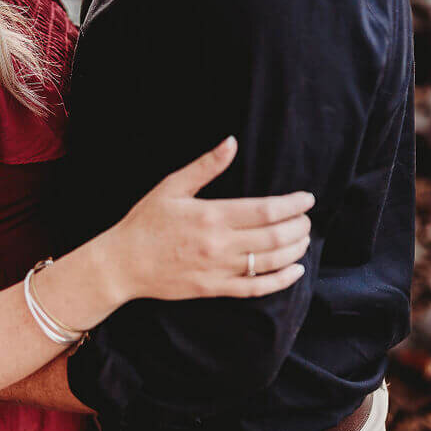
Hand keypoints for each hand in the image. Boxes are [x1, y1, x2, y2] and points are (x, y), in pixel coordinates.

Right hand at [106, 137, 313, 303]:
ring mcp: (219, 270)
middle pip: (274, 236)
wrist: (123, 264)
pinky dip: (281, 280)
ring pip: (271, 262)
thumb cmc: (145, 221)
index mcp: (211, 215)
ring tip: (303, 239)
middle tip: (307, 219)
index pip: (265, 210)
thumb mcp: (172, 187)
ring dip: (295, 250)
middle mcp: (219, 244)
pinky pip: (256, 288)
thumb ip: (206, 166)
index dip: (292, 205)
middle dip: (299, 226)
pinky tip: (295, 271)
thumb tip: (231, 142)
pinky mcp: (215, 289)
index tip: (307, 199)